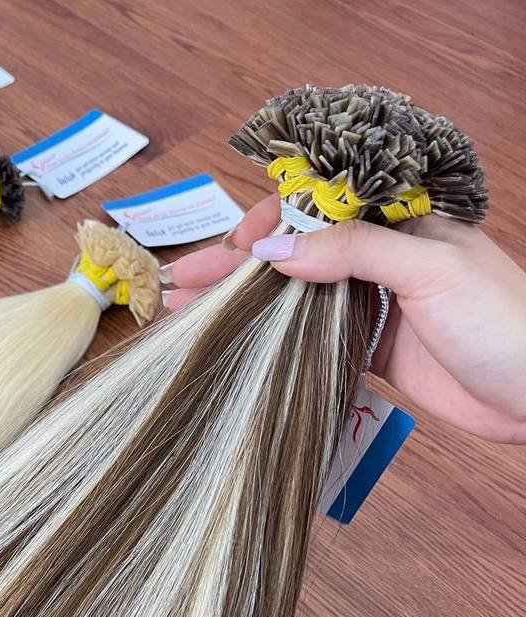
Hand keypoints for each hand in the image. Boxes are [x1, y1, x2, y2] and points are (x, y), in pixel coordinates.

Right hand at [160, 194, 525, 442]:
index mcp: (398, 221)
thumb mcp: (429, 269)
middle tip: (184, 284)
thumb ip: (353, 252)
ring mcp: (370, 302)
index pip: (316, 208)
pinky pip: (309, 333)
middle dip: (237, 265)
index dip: (267, 223)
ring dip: (244, 301)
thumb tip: (273, 250)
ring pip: (294, 293)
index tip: (230, 250)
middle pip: (294, 252)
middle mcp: (378, 256)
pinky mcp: (366, 345)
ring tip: (190, 311)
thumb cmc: (501, 320)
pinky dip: (270, 335)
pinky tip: (236, 338)